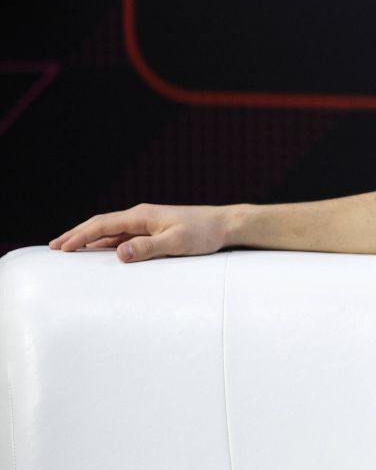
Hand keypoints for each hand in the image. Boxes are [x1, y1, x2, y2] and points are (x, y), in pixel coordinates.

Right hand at [48, 203, 231, 262]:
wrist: (225, 225)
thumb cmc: (204, 234)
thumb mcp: (176, 243)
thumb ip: (147, 248)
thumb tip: (119, 253)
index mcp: (142, 216)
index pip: (102, 225)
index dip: (80, 236)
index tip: (61, 247)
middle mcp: (141, 216)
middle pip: (101, 224)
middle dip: (77, 235)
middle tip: (55, 247)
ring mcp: (147, 222)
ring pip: (111, 230)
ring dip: (90, 239)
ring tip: (70, 249)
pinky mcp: (155, 230)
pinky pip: (124, 235)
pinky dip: (107, 242)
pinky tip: (101, 251)